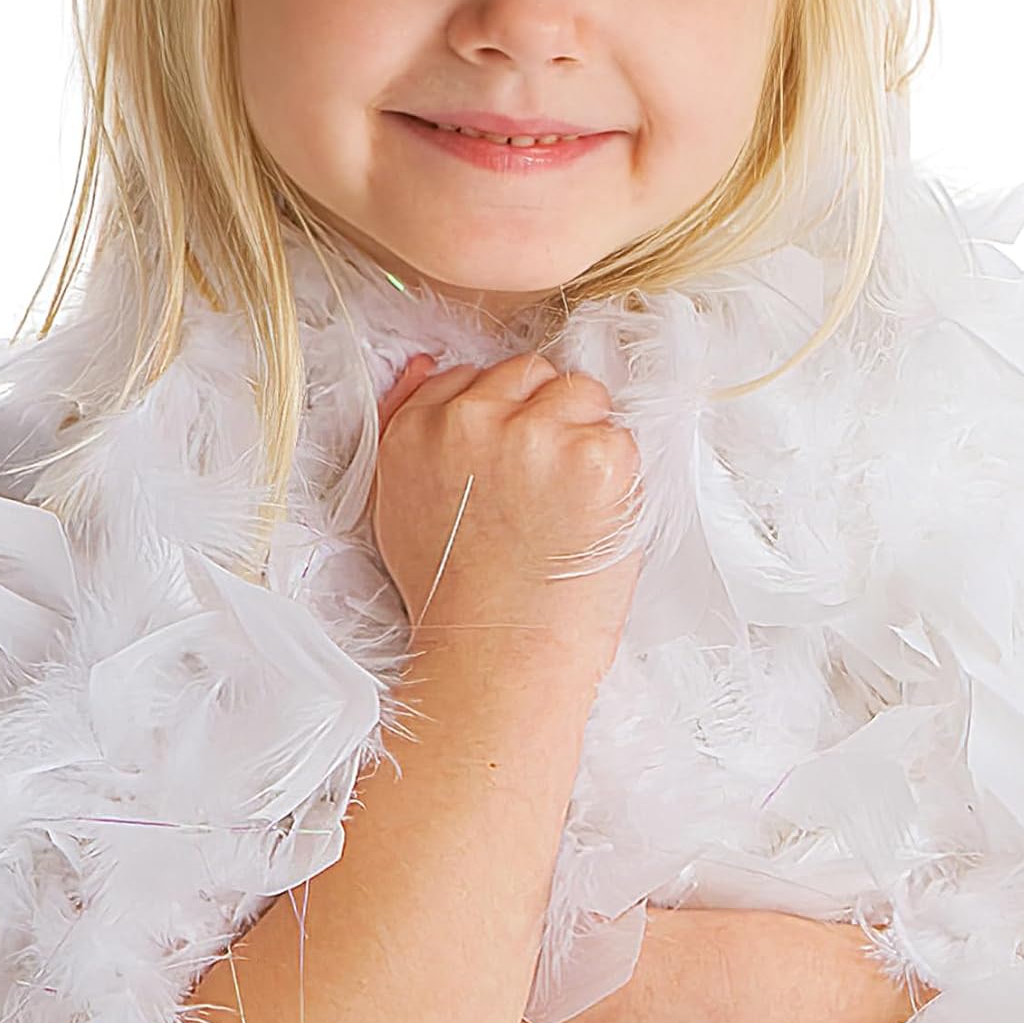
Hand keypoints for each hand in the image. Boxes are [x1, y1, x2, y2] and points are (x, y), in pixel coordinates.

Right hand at [372, 351, 642, 674]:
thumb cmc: (454, 596)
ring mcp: (537, 434)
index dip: (503, 418)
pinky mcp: (595, 457)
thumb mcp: (401, 505)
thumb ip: (411, 426)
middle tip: (548, 489)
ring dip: (587, 439)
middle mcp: (472, 419)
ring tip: (570, 508)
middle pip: (532, 374)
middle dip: (547, 417)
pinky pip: (622, 439)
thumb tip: (428, 364)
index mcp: (418, 428)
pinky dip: (621, 480)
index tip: (511, 463)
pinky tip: (592, 524)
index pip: (475, 377)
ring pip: (583, 395)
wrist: (496, 658)